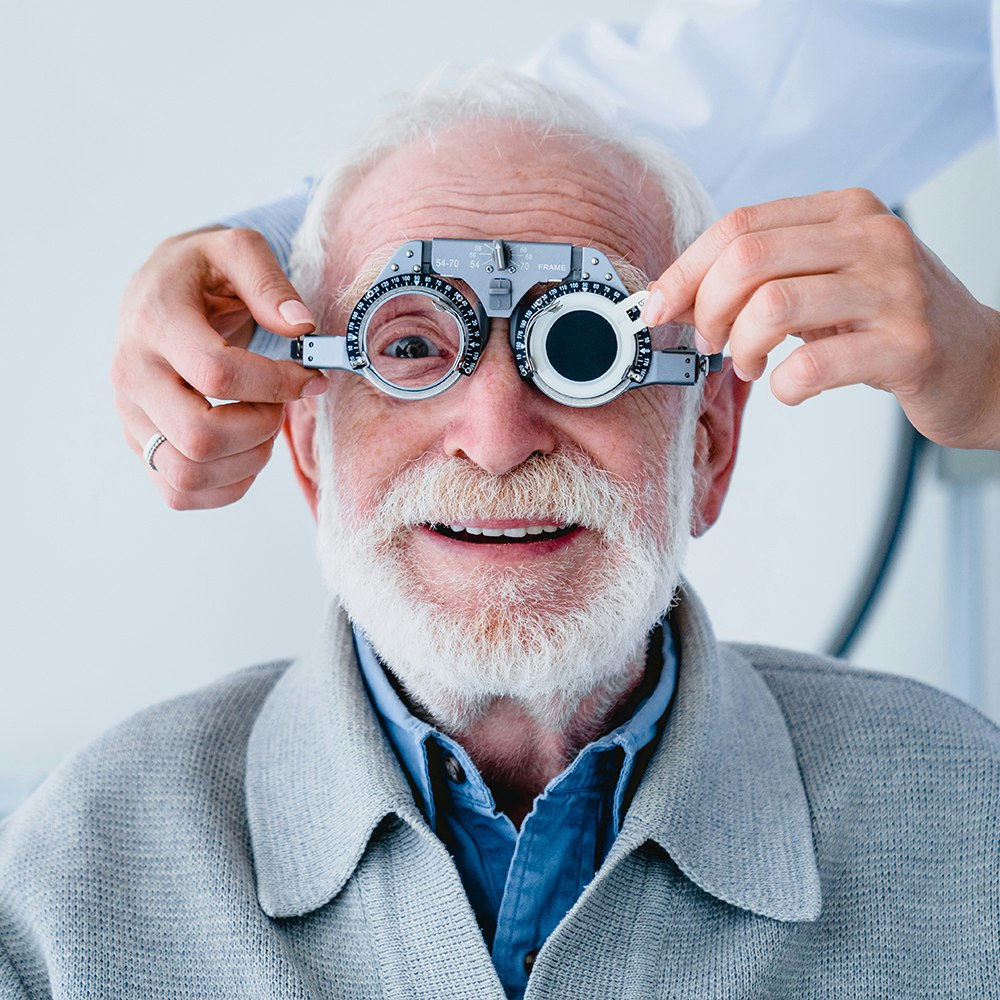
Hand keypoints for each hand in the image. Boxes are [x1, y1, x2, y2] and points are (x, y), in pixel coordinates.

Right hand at [112, 227, 329, 508]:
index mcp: (155, 321)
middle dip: (261, 429)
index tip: (309, 377)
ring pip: (188, 474)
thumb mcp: (237, 249)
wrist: (158, 292)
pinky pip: (179, 493)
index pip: (217, 374)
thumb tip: (301, 327)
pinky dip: (227, 486)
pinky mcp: (140, 444)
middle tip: (279, 406)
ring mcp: (130, 415)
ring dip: (248, 461)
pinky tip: (247, 450)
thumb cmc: (204, 273)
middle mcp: (132, 373)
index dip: (276, 384)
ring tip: (264, 425)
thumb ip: (270, 282)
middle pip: (199, 437)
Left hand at [642, 189, 999, 449]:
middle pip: (746, 260)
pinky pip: (813, 365)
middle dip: (707, 310)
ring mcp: (894, 290)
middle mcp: (872, 238)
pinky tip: (791, 388)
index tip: (658, 309)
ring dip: (739, 348)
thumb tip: (671, 297)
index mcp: (844, 211)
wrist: (981, 362)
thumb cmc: (888, 321)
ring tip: (748, 366)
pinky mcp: (907, 346)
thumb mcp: (825, 280)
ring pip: (772, 306)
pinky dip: (784, 387)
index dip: (684, 271)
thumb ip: (758, 277)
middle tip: (711, 343)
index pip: (738, 226)